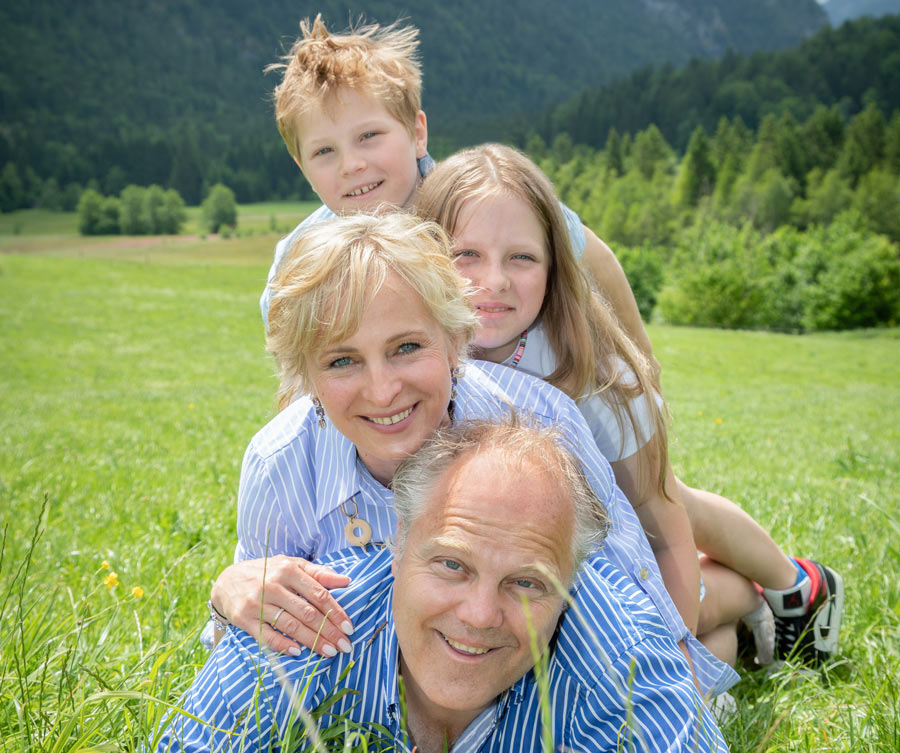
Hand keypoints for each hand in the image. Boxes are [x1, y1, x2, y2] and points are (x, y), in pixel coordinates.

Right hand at [210, 555, 352, 656]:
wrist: (226, 580)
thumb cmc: (266, 572)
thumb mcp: (291, 565)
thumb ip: (318, 573)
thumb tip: (347, 581)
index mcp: (288, 570)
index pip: (318, 594)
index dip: (336, 612)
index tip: (350, 627)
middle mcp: (272, 585)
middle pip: (307, 612)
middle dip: (329, 631)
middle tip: (345, 645)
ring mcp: (257, 603)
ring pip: (290, 625)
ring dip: (312, 641)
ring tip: (329, 652)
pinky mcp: (244, 618)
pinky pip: (267, 635)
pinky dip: (284, 645)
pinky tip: (299, 652)